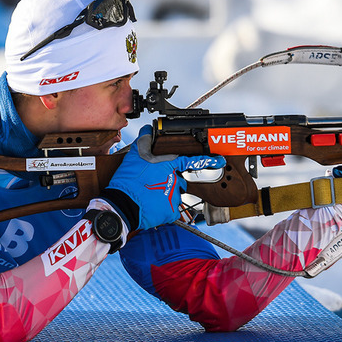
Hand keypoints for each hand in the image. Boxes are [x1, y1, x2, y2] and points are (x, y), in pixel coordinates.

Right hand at [101, 125, 225, 230]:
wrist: (122, 204)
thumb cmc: (128, 181)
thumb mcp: (134, 155)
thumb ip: (144, 140)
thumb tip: (148, 130)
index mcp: (169, 166)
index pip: (191, 161)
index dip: (206, 160)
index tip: (219, 160)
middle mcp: (174, 180)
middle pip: (179, 180)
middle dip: (169, 181)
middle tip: (154, 184)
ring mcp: (174, 196)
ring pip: (174, 194)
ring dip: (165, 194)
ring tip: (150, 195)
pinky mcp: (171, 211)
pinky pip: (172, 208)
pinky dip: (164, 208)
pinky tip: (152, 206)